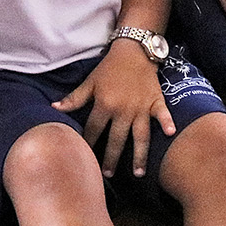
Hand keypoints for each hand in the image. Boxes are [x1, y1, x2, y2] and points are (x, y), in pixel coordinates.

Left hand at [52, 39, 175, 175]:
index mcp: (104, 104)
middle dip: (112, 158)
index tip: (85, 157)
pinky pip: (162, 114)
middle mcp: (122, 109)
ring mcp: (141, 107)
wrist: (133, 50)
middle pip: (116, 140)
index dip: (89, 143)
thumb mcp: (90, 82)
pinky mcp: (156, 101)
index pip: (94, 129)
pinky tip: (171, 134)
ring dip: (139, 155)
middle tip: (108, 174)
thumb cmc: (109, 67)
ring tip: (139, 173)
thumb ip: (74, 98)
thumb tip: (54, 108)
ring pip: (140, 136)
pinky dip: (167, 123)